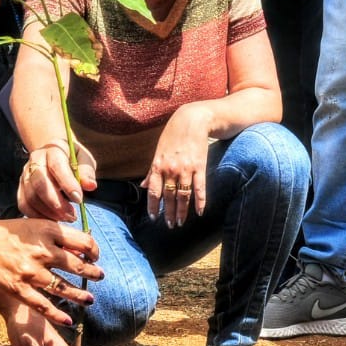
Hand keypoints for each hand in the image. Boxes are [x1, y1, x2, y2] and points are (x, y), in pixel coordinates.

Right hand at [0, 216, 100, 327]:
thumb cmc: (2, 232)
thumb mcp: (32, 224)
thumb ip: (53, 233)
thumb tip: (76, 244)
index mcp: (48, 231)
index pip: (83, 242)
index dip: (94, 250)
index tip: (95, 255)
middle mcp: (43, 251)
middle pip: (78, 265)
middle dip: (93, 273)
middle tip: (100, 276)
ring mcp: (31, 272)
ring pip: (65, 288)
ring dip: (80, 295)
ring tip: (90, 299)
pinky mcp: (19, 289)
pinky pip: (44, 305)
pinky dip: (58, 315)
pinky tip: (68, 320)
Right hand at [18, 141, 97, 222]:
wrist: (52, 152)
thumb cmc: (72, 158)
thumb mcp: (84, 159)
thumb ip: (87, 172)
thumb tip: (90, 186)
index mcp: (52, 151)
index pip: (57, 166)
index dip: (67, 184)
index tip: (79, 199)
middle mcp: (35, 162)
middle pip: (39, 184)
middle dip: (56, 203)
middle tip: (72, 216)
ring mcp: (25, 175)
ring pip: (30, 197)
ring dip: (48, 212)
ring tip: (65, 219)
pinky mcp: (21, 188)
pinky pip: (24, 205)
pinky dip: (37, 216)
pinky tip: (52, 220)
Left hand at [142, 104, 209, 225]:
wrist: (192, 120)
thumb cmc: (173, 135)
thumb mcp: (159, 151)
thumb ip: (152, 171)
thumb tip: (145, 185)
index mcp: (158, 165)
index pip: (154, 192)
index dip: (153, 206)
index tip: (154, 218)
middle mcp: (171, 169)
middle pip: (168, 197)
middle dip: (168, 213)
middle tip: (169, 225)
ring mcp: (186, 169)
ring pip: (183, 196)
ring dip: (181, 211)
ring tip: (180, 222)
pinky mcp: (200, 166)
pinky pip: (199, 188)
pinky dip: (200, 201)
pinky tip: (199, 212)